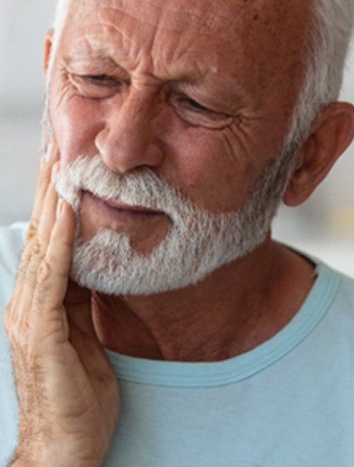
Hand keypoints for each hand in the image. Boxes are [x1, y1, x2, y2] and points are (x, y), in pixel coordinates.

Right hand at [3, 149, 118, 465]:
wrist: (66, 448)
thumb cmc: (79, 395)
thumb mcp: (84, 336)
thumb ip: (82, 301)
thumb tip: (92, 266)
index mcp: (40, 303)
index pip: (50, 243)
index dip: (56, 205)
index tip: (64, 170)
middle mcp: (28, 302)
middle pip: (43, 236)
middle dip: (50, 191)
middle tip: (57, 150)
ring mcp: (30, 315)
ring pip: (45, 248)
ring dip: (53, 205)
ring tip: (60, 166)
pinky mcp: (41, 331)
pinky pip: (53, 277)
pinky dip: (62, 241)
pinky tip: (69, 211)